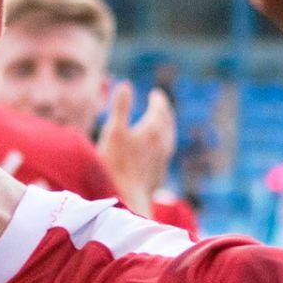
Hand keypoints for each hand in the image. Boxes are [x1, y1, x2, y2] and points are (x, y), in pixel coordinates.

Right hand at [96, 80, 174, 215]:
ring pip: (168, 138)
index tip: (156, 94)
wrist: (127, 198)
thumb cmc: (117, 164)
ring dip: (166, 127)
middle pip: (167, 123)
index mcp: (153, 130)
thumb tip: (126, 85)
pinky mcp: (159, 174)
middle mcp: (162, 144)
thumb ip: (121, 107)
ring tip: (161, 124)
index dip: (158, 100)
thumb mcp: (114, 131)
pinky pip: (164, 152)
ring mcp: (162, 160)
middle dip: (164, 112)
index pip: (160, 110)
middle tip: (160, 105)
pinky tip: (156, 149)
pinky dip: (162, 143)